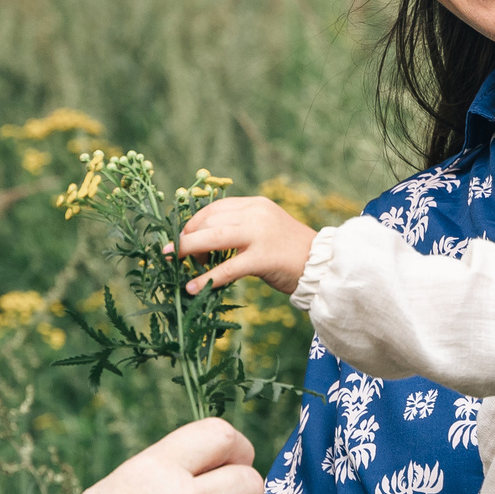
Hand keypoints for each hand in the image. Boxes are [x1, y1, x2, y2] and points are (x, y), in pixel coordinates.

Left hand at [173, 197, 317, 296]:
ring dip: (189, 252)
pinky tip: (194, 288)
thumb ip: (239, 229)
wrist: (321, 266)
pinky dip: (207, 278)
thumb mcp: (264, 229)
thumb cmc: (289, 252)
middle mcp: (256, 214)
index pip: (214, 208)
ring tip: (174, 264)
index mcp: (255, 205)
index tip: (181, 238)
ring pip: (213, 239)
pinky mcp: (263, 258)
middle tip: (172, 253)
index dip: (192, 223)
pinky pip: (227, 268)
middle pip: (209, 221)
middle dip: (186, 238)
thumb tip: (202, 242)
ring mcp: (260, 235)